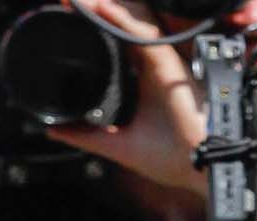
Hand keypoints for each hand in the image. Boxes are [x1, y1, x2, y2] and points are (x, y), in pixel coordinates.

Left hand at [47, 0, 205, 197]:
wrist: (202, 168)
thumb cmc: (174, 159)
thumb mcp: (119, 147)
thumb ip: (87, 136)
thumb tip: (53, 129)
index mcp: (141, 83)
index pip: (114, 50)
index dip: (92, 35)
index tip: (65, 24)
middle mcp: (150, 68)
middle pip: (118, 33)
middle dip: (93, 16)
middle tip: (67, 5)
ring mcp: (159, 63)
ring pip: (127, 26)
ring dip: (102, 11)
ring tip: (76, 3)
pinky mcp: (167, 63)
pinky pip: (142, 35)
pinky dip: (121, 21)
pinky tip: (101, 10)